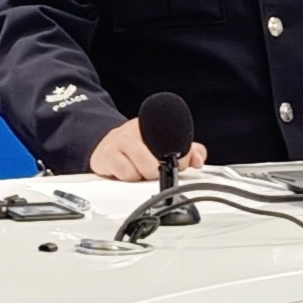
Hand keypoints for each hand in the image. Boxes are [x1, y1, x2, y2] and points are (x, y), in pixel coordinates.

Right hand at [88, 116, 207, 181]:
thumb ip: (188, 151)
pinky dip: (128, 178)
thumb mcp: (164, 144)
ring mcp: (116, 142)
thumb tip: (198, 160)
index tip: (180, 165)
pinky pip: (124, 174)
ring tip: (139, 170)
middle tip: (155, 169)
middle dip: (158, 171)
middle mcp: (132, 131)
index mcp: (150, 124)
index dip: (181, 158)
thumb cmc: (138, 146)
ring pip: (139, 170)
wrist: (106, 146)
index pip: (173, 138)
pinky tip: (126, 172)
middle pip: (156, 161)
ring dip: (142, 176)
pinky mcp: (104, 156)